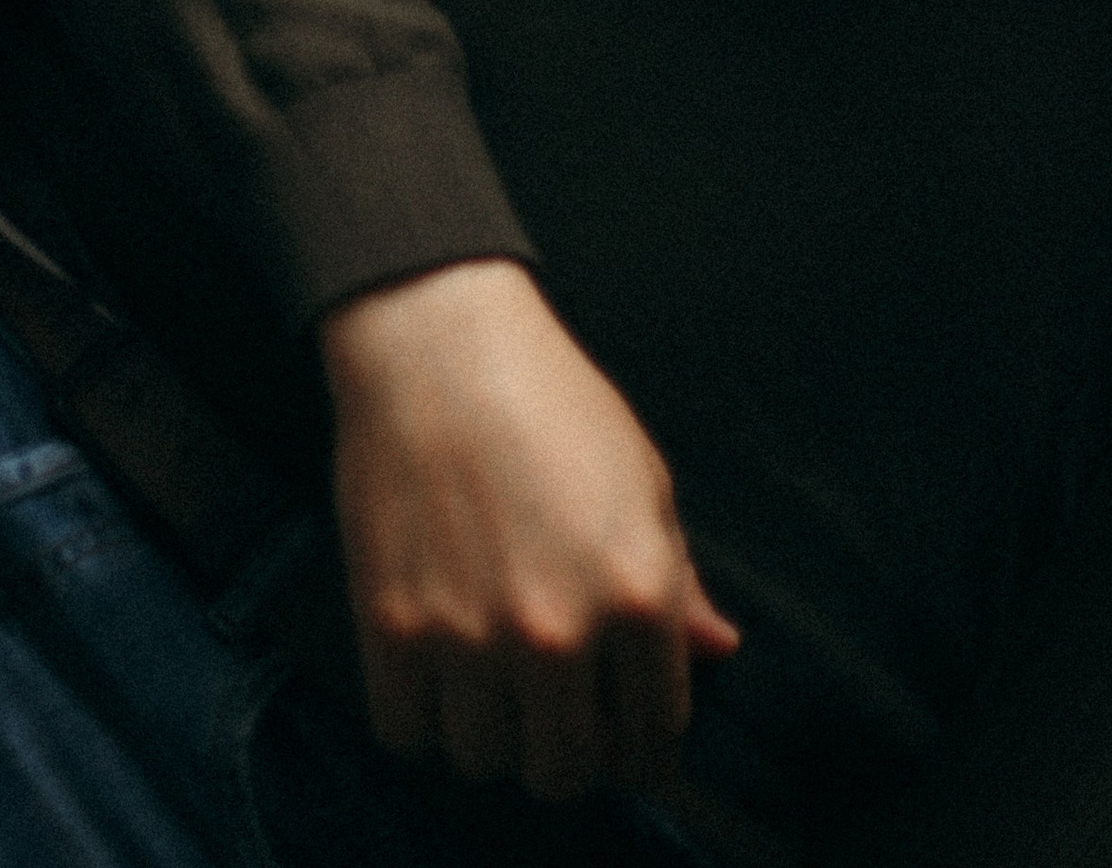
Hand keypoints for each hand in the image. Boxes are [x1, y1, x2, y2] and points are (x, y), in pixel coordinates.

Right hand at [319, 260, 738, 803]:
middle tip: (550, 711)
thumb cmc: (550, 397)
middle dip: (566, 752)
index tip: (623, 738)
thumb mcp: (641, 477)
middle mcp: (559, 631)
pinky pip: (407, 734)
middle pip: (566, 771)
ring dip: (488, 733)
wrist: (437, 339)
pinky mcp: (391, 626)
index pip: (656, 736)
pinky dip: (417, 716)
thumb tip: (719, 649)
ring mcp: (471, 636)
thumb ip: (678, 579)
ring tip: (485, 680)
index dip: (642, 748)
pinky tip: (429, 668)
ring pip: (485, 760)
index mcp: (639, 595)